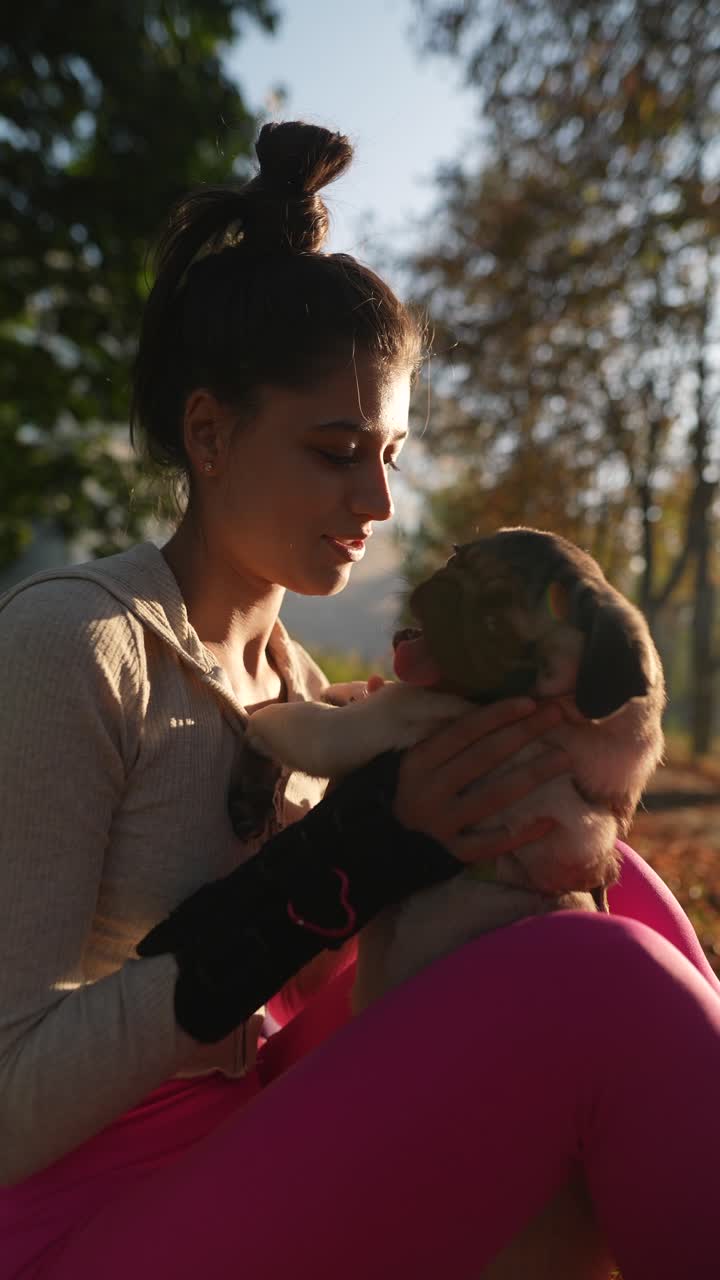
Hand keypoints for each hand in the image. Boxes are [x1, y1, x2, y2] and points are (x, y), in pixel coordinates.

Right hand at [393, 698, 569, 863]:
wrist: (380, 845)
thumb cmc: (400, 791)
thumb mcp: (402, 759)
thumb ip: (421, 728)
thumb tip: (396, 682)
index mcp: (418, 762)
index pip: (462, 732)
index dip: (496, 715)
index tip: (528, 702)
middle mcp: (430, 790)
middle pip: (484, 757)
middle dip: (523, 733)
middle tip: (556, 716)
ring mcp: (443, 823)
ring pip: (494, 796)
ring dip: (532, 775)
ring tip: (564, 758)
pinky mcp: (453, 852)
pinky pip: (493, 843)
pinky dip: (522, 833)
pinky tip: (549, 821)